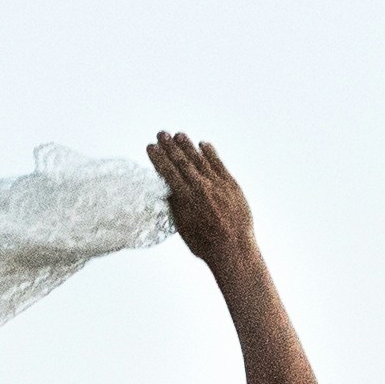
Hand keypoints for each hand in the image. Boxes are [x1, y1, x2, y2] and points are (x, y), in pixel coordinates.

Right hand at [152, 130, 253, 268]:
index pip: (168, 172)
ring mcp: (217, 185)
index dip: (158, 158)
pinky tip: (204, 144)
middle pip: (182, 161)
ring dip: (188, 146)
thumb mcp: (182, 227)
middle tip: (161, 133)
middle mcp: (200, 188)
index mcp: (185, 199)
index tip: (150, 147)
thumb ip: (175, 206)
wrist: (234, 249)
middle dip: (170, 146)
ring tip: (179, 134)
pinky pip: (219, 164)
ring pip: (200, 160)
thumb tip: (167, 190)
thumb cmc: (205, 244)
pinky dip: (211, 153)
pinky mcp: (232, 185)